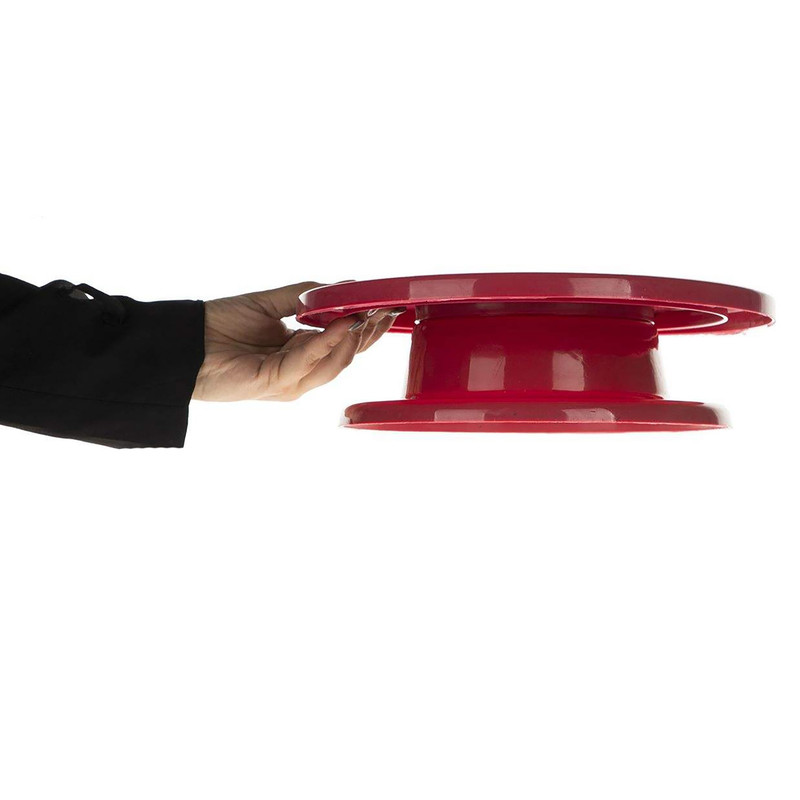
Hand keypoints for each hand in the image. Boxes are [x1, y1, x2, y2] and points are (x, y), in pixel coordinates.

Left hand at [192, 282, 399, 401]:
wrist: (183, 342)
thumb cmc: (219, 325)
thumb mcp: (270, 303)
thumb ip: (305, 297)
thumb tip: (342, 287)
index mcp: (301, 355)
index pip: (343, 344)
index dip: (367, 328)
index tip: (387, 308)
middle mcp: (300, 372)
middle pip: (346, 357)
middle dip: (368, 334)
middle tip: (385, 311)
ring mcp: (289, 382)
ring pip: (333, 364)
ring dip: (352, 338)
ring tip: (365, 315)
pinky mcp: (274, 384)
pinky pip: (306, 363)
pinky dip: (325, 343)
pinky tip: (338, 325)